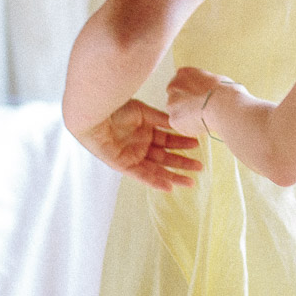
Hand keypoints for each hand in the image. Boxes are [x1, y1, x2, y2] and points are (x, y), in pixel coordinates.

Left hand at [76, 99, 201, 190]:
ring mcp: (133, 156)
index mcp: (147, 132)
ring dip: (173, 176)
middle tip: (199, 167)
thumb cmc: (117, 108)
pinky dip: (154, 182)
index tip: (197, 145)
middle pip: (166, 158)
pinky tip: (168, 187)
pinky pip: (141, 176)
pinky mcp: (123, 165)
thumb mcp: (144, 112)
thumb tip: (179, 122)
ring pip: (157, 170)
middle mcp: (141, 146)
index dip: (183, 143)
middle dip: (183, 163)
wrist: (96, 114)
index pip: (169, 141)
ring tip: (190, 182)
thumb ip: (161, 119)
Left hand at [166, 66, 234, 138]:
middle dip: (187, 104)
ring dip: (187, 116)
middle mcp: (173, 86)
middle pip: (177, 97)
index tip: (200, 97)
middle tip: (201, 109)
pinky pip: (181, 126)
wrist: (222, 105)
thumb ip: (205, 85)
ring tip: (204, 118)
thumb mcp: (215, 80)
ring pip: (178, 112)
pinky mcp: (173, 120)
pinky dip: (189, 128)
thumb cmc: (225, 92)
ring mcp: (172, 103)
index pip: (183, 82)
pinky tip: (202, 124)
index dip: (193, 92)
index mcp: (184, 73)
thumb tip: (209, 92)